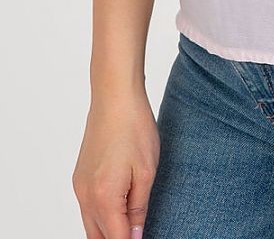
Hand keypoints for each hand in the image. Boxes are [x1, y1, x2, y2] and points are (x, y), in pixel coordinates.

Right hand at [72, 89, 159, 238]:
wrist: (114, 97)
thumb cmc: (134, 128)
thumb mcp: (146, 172)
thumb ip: (139, 209)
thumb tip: (135, 237)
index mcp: (104, 197)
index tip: (143, 238)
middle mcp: (85, 196)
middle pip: (98, 238)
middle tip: (138, 234)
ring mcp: (78, 187)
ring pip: (90, 225)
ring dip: (108, 231)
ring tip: (130, 226)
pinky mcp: (78, 178)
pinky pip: (87, 209)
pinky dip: (101, 216)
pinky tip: (118, 210)